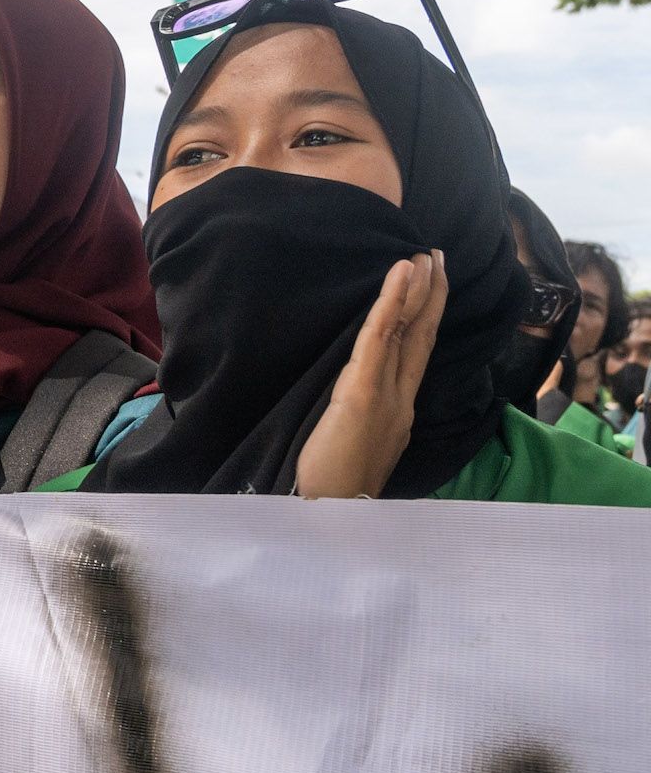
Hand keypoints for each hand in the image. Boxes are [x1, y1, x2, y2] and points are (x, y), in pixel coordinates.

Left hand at [296, 251, 444, 499]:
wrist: (335, 515)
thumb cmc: (337, 487)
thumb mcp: (357, 446)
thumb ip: (365, 418)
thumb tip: (359, 397)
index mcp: (398, 409)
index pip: (415, 354)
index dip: (424, 318)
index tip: (431, 285)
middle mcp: (400, 398)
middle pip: (419, 336)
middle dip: (430, 296)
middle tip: (437, 257)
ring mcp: (387, 395)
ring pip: (405, 332)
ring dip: (415, 291)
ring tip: (423, 257)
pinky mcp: (364, 393)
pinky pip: (379, 340)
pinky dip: (390, 305)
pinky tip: (400, 276)